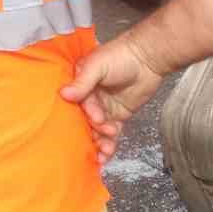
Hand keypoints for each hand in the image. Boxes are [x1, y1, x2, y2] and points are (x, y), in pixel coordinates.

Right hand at [59, 38, 163, 165]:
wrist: (148, 57)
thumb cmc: (120, 56)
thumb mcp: (98, 65)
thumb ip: (83, 82)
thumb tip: (64, 94)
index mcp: (80, 86)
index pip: (77, 105)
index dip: (86, 114)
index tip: (97, 119)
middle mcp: (89, 99)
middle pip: (85, 121)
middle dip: (92, 133)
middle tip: (102, 139)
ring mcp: (103, 109)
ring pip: (97, 130)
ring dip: (100, 142)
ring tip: (106, 151)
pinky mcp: (118, 116)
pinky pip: (111, 133)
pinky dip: (109, 144)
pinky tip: (107, 155)